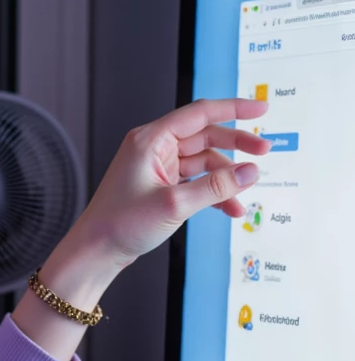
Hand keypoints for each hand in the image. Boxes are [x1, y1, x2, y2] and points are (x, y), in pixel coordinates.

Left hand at [72, 97, 270, 272]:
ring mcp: (156, 166)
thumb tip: (250, 172)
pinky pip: (194, 180)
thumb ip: (216, 187)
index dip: (234, 109)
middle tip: (265, 151)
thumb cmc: (120, 224)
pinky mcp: (159, 185)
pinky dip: (212, 191)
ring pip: (202, 161)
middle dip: (236, 143)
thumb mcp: (175, 204)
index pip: (200, 113)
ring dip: (225, 177)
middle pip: (205, 135)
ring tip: (246, 192)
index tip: (261, 108)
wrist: (96, 251)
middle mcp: (153, 148)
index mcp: (150, 139)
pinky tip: (228, 207)